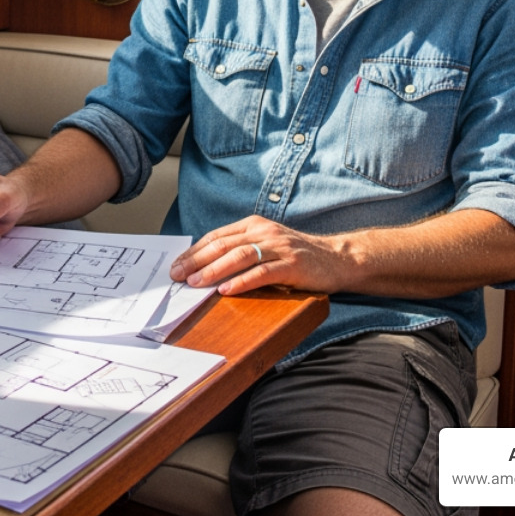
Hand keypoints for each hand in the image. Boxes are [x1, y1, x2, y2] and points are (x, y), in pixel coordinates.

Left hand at [169, 215, 354, 295]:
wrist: (337, 258)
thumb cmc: (296, 256)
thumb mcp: (266, 245)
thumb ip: (241, 250)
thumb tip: (205, 267)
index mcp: (253, 225)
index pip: (216, 237)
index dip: (194, 251)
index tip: (176, 265)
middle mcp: (264, 232)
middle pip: (223, 245)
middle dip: (196, 261)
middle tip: (177, 275)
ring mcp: (279, 247)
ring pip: (239, 256)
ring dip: (214, 270)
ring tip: (196, 283)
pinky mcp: (292, 265)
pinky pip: (262, 273)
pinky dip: (242, 281)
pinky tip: (227, 290)